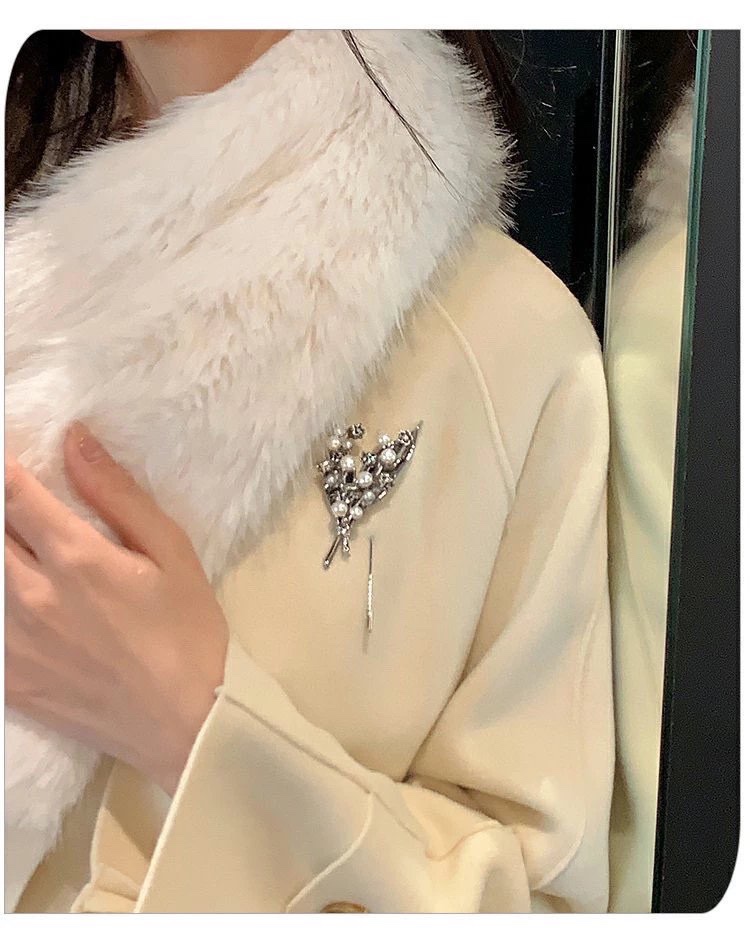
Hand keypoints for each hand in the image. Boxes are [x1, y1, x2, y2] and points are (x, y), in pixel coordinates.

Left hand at [5, 422, 229, 795]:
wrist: (187, 723)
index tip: (5, 458)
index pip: (12, 493)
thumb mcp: (171, 552)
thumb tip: (75, 440)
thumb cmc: (188, 630)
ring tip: (18, 550)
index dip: (2, 468)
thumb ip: (118, 494)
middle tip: (13, 510)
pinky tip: (17, 604)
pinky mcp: (7, 681)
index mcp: (76, 559)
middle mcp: (31, 596)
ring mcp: (11, 643)